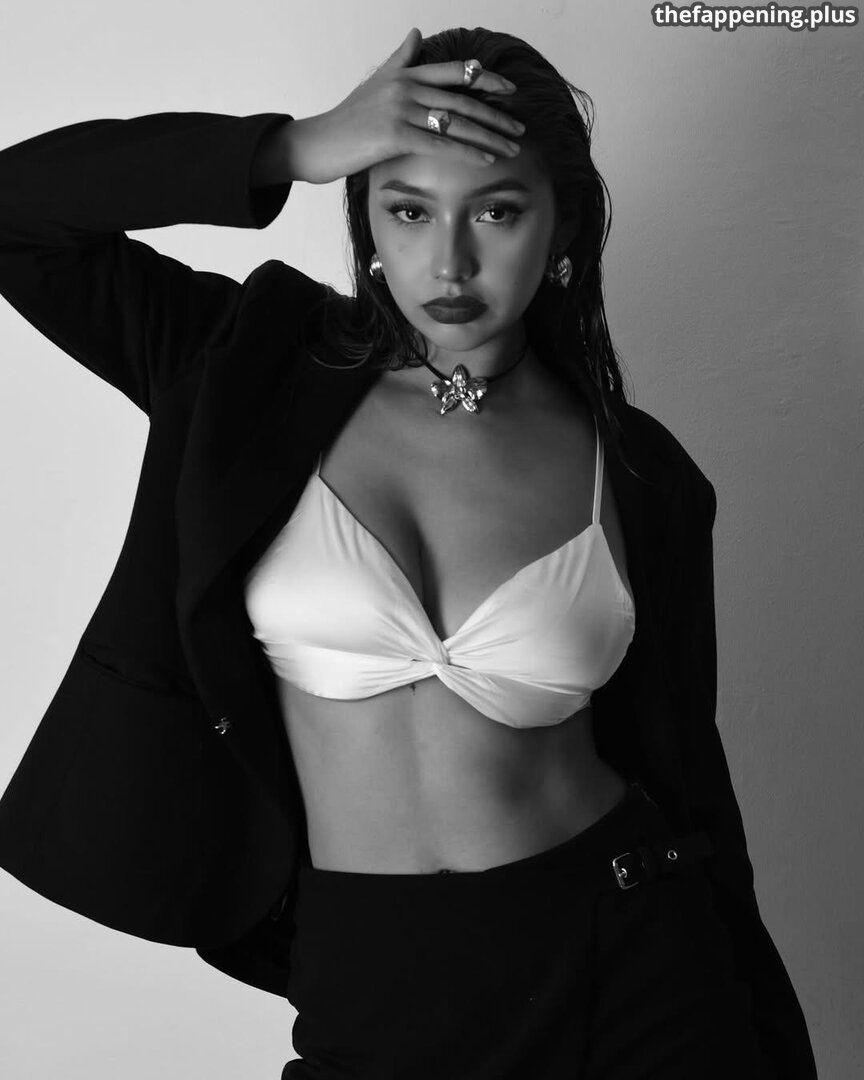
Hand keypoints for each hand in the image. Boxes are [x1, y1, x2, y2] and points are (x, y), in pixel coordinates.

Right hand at [290, 27, 525, 184]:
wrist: (318, 143)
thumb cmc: (348, 119)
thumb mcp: (376, 83)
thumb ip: (400, 58)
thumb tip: (416, 33)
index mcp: (405, 73)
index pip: (454, 72)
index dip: (485, 80)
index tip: (510, 90)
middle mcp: (405, 87)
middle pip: (462, 100)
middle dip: (495, 116)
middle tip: (520, 129)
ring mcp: (399, 110)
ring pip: (455, 123)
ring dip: (488, 138)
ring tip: (511, 149)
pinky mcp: (393, 135)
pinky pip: (439, 145)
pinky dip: (466, 153)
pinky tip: (486, 160)